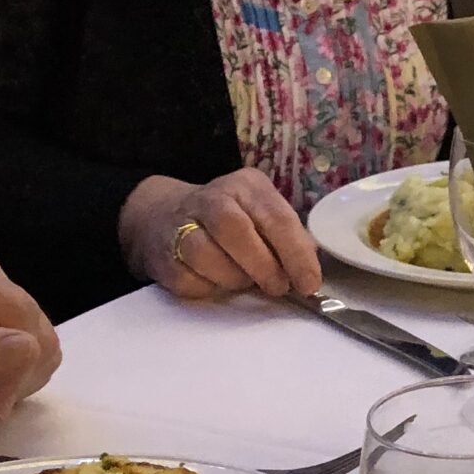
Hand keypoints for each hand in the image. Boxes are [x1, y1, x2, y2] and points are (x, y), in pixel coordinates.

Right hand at [118, 170, 322, 302]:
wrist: (164, 217)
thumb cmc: (231, 222)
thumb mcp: (263, 217)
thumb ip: (289, 239)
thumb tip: (310, 271)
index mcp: (247, 186)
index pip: (276, 217)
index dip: (295, 254)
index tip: (308, 284)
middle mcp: (213, 198)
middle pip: (235, 229)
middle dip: (263, 265)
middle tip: (278, 287)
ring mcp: (182, 224)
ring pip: (206, 254)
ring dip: (233, 278)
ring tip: (243, 281)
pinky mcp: (163, 255)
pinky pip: (188, 278)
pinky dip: (208, 287)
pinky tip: (216, 281)